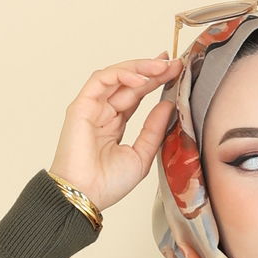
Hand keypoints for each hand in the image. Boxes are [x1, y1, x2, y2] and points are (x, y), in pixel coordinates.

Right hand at [48, 53, 182, 212]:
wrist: (87, 195)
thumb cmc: (108, 184)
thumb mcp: (142, 155)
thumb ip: (154, 129)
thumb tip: (167, 105)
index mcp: (115, 125)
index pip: (136, 95)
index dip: (155, 82)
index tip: (175, 72)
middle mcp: (103, 112)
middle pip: (129, 83)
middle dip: (152, 70)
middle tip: (173, 62)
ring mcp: (91, 107)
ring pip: (116, 76)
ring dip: (139, 68)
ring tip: (162, 65)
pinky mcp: (81, 105)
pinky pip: (101, 80)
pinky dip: (121, 74)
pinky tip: (141, 78)